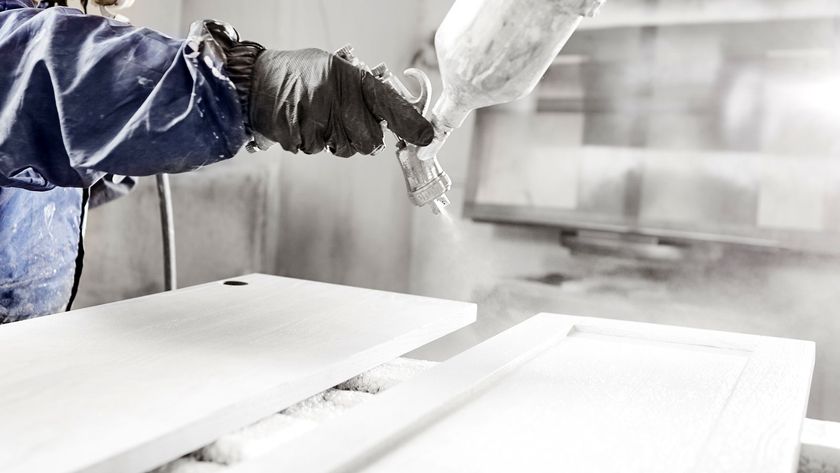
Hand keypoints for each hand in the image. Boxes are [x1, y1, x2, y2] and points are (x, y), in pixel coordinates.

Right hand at [249, 48, 433, 156]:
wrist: (257, 79)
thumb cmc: (303, 73)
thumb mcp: (338, 69)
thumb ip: (366, 92)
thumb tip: (396, 117)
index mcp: (351, 78)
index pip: (390, 106)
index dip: (412, 125)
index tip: (426, 137)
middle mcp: (337, 100)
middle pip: (369, 142)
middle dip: (362, 137)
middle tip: (345, 120)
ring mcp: (317, 121)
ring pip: (343, 149)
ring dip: (334, 138)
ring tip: (317, 115)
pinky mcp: (298, 138)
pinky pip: (317, 150)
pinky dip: (311, 140)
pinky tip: (300, 121)